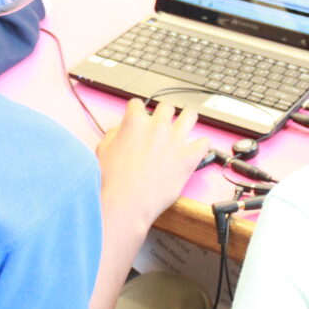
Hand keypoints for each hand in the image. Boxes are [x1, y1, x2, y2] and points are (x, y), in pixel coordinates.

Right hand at [95, 100, 209, 231]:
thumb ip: (114, 134)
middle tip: (162, 126)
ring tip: (184, 128)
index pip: (137, 104)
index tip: (139, 119)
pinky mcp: (189, 158)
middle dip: (163, 114)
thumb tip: (122, 131)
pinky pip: (204, 143)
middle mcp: (158, 127)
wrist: (125, 203)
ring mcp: (175, 141)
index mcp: (135, 122)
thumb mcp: (103, 151)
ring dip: (186, 120)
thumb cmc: (111, 182)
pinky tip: (195, 150)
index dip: (137, 112)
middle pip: (167, 107)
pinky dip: (201, 145)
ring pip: (190, 115)